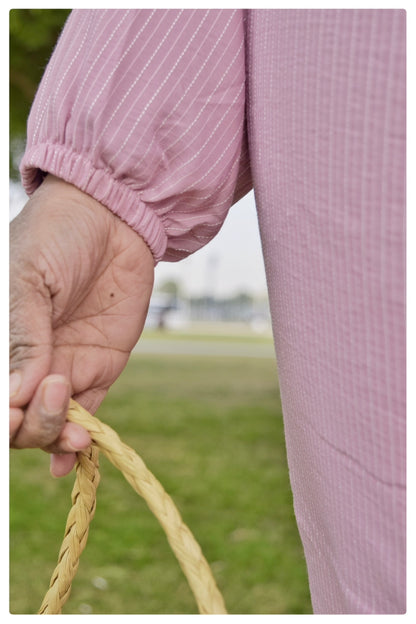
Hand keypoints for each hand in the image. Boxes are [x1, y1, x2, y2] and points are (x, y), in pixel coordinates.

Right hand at [10, 175, 153, 475]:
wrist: (113, 218)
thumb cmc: (57, 236)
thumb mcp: (28, 278)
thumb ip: (22, 337)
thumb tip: (12, 397)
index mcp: (1, 340)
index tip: (9, 411)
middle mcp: (26, 361)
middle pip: (16, 419)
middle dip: (28, 423)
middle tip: (50, 395)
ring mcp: (61, 368)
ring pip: (49, 424)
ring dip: (54, 433)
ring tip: (72, 419)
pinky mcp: (98, 369)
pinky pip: (87, 415)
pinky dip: (78, 443)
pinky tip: (78, 454)